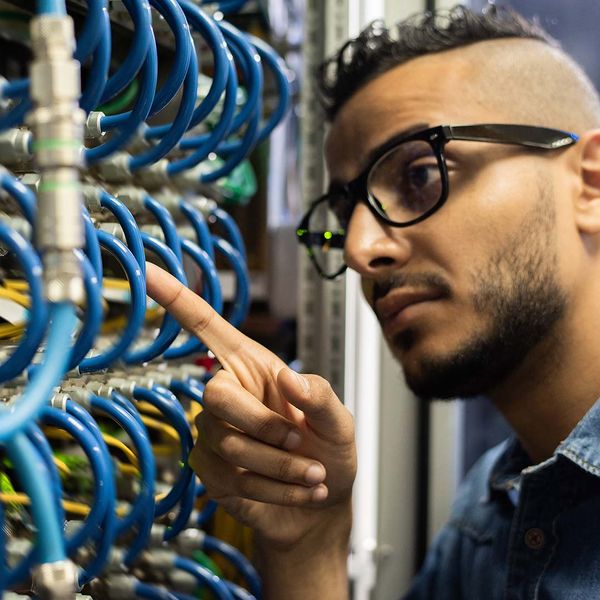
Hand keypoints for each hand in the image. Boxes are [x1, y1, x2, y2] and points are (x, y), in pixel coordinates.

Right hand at [145, 263, 356, 548]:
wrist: (321, 506)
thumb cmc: (329, 452)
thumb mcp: (339, 421)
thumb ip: (320, 397)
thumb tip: (288, 380)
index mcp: (253, 367)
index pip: (208, 327)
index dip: (177, 300)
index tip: (146, 270)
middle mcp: (227, 394)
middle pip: (214, 395)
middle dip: (264, 425)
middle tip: (299, 439)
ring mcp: (213, 434)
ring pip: (229, 446)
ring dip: (281, 466)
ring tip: (313, 474)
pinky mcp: (209, 471)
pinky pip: (232, 480)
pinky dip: (276, 489)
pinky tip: (299, 489)